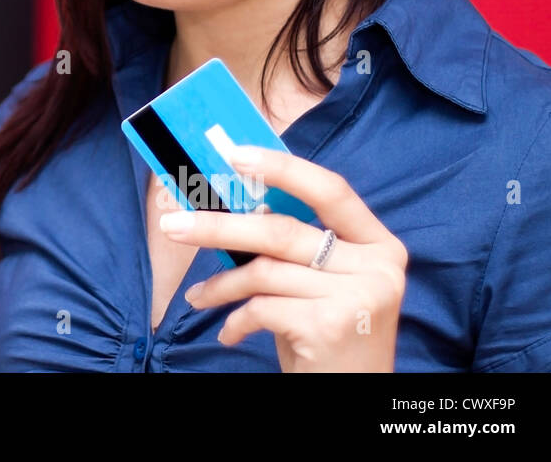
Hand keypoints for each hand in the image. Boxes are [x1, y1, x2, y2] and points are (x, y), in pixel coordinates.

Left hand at [161, 145, 406, 371]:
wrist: (351, 395)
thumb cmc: (324, 332)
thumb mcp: (319, 284)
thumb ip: (292, 247)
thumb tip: (225, 207)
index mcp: (378, 244)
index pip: (331, 190)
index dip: (283, 168)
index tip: (235, 155)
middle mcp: (379, 267)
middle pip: (283, 231)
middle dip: (218, 227)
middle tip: (172, 225)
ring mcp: (359, 297)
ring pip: (265, 271)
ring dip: (221, 285)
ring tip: (199, 297)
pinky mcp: (332, 326)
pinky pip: (262, 306)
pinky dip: (236, 319)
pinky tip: (231, 333)